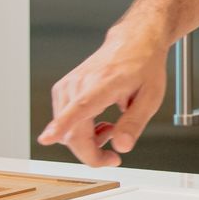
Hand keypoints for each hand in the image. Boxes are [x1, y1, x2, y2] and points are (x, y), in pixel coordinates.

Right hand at [37, 24, 169, 167]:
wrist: (133, 42)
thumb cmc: (144, 65)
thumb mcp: (151, 97)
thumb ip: (135, 123)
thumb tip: (122, 146)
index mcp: (103, 83)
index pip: (80, 107)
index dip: (62, 126)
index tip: (47, 138)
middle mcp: (80, 83)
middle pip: (72, 132)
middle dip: (91, 153)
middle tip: (113, 158)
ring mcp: (67, 85)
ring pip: (66, 132)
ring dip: (87, 140)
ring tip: (111, 128)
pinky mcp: (62, 89)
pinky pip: (64, 122)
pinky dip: (80, 130)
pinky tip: (98, 121)